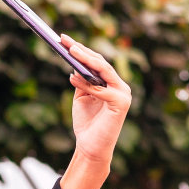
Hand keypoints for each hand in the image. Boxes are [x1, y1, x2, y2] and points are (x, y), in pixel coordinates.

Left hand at [60, 34, 130, 167]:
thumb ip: (82, 81)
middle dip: (83, 51)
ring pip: (104, 71)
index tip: (65, 40)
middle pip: (101, 63)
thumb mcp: (81, 97)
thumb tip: (74, 66)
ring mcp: (123, 94)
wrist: (91, 148)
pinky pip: (102, 90)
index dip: (82, 50)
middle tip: (66, 41)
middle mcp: (121, 87)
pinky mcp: (121, 104)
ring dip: (87, 60)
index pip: (98, 62)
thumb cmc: (86, 123)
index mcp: (112, 84)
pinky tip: (73, 78)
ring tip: (71, 51)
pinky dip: (88, 84)